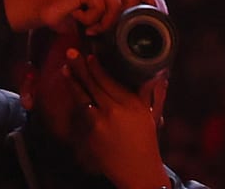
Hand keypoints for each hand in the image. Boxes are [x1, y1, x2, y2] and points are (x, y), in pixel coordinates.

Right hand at [5, 0, 140, 35]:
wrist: (38, 9)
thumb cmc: (64, 17)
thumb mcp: (91, 19)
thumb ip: (109, 20)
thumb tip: (129, 39)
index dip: (149, 3)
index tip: (155, 17)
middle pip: (131, 0)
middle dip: (117, 22)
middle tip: (97, 31)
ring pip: (115, 7)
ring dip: (101, 23)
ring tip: (87, 26)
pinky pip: (99, 9)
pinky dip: (88, 19)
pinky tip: (75, 14)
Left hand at [64, 49, 172, 188]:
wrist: (137, 170)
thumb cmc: (146, 141)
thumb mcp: (151, 114)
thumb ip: (151, 92)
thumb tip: (159, 73)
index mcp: (131, 103)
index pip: (110, 80)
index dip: (97, 67)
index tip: (90, 56)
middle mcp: (115, 110)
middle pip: (94, 84)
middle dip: (81, 67)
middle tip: (70, 53)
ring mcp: (100, 123)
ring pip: (83, 97)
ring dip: (73, 81)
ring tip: (65, 68)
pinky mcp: (90, 135)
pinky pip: (82, 113)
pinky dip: (76, 99)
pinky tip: (71, 89)